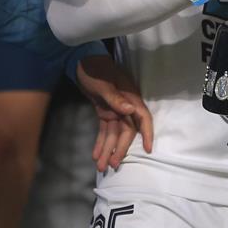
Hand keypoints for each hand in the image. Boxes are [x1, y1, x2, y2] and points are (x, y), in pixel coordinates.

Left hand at [75, 55, 153, 171]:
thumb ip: (115, 98)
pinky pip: (104, 130)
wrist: (81, 61)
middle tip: (111, 165)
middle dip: (119, 148)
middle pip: (126, 131)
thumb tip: (130, 110)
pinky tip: (95, 154)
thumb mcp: (103, 84)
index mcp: (129, 97)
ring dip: (107, 149)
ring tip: (101, 166)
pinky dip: (100, 141)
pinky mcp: (104, 111)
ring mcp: (114, 109)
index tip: (147, 149)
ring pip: (114, 133)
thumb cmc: (95, 69)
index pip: (142, 118)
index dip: (146, 133)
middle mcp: (125, 105)